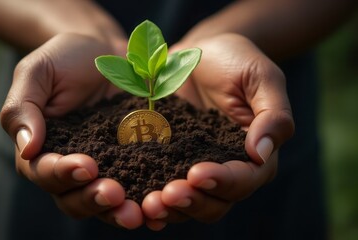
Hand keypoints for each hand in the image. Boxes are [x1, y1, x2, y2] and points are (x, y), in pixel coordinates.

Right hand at [0, 33, 143, 228]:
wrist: (104, 50)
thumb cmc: (63, 59)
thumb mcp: (36, 73)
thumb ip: (22, 108)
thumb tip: (28, 149)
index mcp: (42, 150)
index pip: (44, 172)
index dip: (62, 174)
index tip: (86, 165)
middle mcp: (71, 167)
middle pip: (74, 198)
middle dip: (93, 199)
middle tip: (114, 194)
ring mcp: (105, 167)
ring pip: (106, 202)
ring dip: (120, 211)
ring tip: (138, 211)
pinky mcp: (134, 161)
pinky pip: (138, 186)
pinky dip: (147, 199)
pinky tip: (161, 205)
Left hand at [142, 33, 293, 229]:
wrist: (198, 52)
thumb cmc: (236, 61)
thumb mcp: (262, 78)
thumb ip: (273, 115)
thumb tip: (261, 154)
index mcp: (254, 155)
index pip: (244, 179)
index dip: (223, 182)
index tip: (198, 173)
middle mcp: (225, 169)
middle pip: (214, 203)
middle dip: (192, 202)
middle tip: (168, 195)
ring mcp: (193, 167)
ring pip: (187, 203)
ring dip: (169, 209)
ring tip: (148, 204)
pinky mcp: (166, 160)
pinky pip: (159, 185)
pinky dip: (149, 197)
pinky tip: (135, 198)